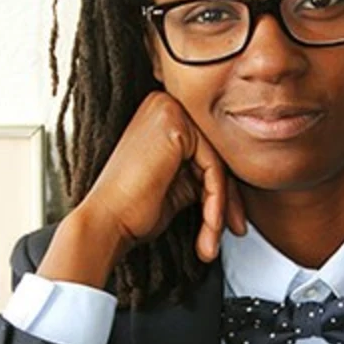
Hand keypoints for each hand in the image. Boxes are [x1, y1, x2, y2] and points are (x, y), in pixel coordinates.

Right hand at [37, 91, 245, 288]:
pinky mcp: (175, 126)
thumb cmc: (133, 209)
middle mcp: (164, 104)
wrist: (106, 224)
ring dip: (220, 207)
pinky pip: (213, 166)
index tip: (229, 221)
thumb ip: (202, 170)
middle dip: (227, 198)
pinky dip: (215, 201)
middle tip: (235, 229)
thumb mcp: (178, 184)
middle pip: (215, 153)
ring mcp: (169, 110)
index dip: (222, 189)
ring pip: (217, 162)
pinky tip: (210, 226)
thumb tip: (237, 178)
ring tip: (212, 238)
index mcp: (162, 114)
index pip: (207, 150)